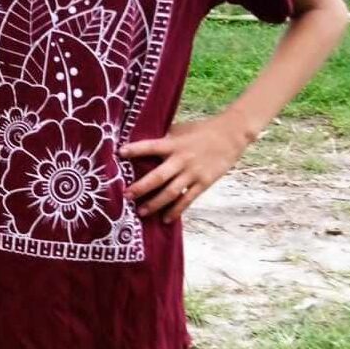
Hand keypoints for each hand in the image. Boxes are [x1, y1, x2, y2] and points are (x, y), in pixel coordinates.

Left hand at [120, 112, 250, 222]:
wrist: (230, 136)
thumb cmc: (200, 130)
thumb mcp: (179, 129)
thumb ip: (163, 138)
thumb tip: (142, 142)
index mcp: (173, 144)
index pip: (150, 146)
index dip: (135, 150)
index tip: (119, 153)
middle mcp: (181, 160)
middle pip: (158, 177)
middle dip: (141, 187)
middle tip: (126, 195)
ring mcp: (193, 173)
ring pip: (171, 192)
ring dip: (155, 204)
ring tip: (141, 212)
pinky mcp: (203, 183)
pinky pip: (187, 200)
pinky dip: (176, 210)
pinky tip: (166, 218)